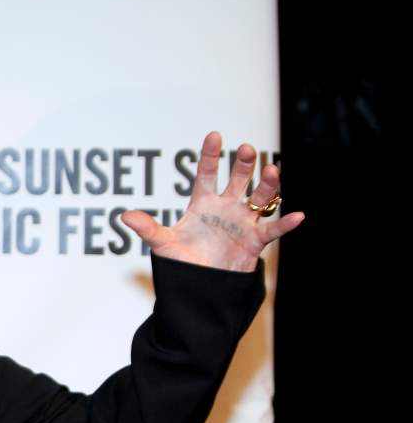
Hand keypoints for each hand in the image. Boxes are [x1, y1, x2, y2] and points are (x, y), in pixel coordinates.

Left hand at [121, 131, 304, 271]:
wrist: (199, 287)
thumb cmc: (182, 262)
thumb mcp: (162, 245)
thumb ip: (147, 228)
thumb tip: (123, 215)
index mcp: (202, 203)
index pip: (206, 173)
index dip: (210, 155)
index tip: (214, 135)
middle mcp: (226, 207)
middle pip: (237, 180)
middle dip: (243, 165)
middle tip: (246, 149)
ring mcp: (242, 222)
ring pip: (259, 198)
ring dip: (267, 185)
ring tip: (272, 171)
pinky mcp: (254, 240)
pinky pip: (273, 229)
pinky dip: (286, 223)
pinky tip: (298, 215)